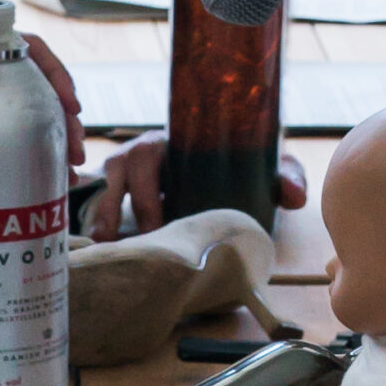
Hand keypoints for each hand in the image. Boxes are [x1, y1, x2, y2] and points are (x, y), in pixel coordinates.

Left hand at [0, 26, 84, 183]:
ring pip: (18, 114)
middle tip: (74, 146)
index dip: (52, 70)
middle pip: (29, 84)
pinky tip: (34, 181)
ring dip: (48, 136)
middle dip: (61, 112)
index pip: (21, 46)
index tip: (67, 103)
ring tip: (65, 168)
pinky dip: (21, 158)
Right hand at [85, 132, 307, 238]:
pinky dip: (91, 212)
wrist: (235, 164)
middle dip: (123, 204)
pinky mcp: (120, 187)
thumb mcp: (266, 167)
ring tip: (101, 244)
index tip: (158, 223)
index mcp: (175, 141)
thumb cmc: (244, 165)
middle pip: (121, 166)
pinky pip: (96, 193)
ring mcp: (129, 169)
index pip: (148, 150)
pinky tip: (90, 241)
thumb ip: (285, 177)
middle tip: (137, 240)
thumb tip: (295, 196)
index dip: (146, 186)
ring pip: (105, 180)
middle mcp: (146, 151)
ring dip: (101, 210)